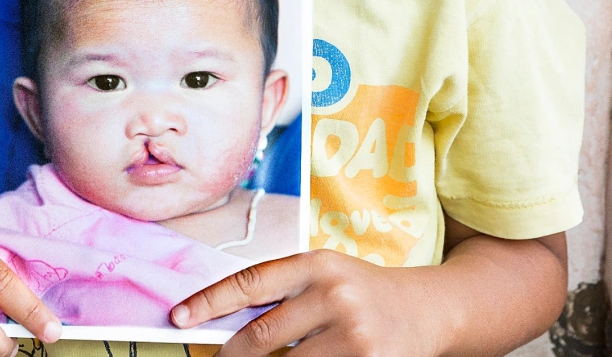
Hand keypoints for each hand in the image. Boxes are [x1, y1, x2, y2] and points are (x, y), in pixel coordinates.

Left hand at [170, 225, 567, 356]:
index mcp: (317, 263)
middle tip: (217, 356)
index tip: (178, 316)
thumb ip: (282, 294)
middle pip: (262, 334)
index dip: (210, 300)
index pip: (251, 281)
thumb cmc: (364, 292)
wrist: (432, 309)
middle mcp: (334, 295)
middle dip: (232, 351)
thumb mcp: (325, 277)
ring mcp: (354, 337)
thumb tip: (224, 322)